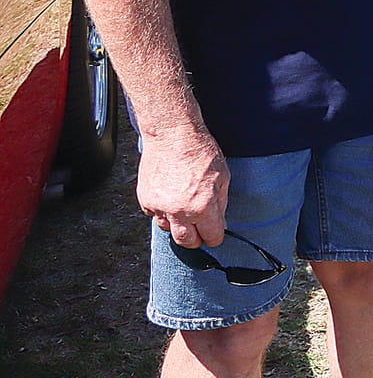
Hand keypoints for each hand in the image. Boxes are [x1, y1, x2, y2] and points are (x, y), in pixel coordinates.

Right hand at [137, 127, 228, 248]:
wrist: (172, 136)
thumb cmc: (200, 151)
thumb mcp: (223, 177)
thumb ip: (220, 204)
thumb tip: (218, 221)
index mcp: (202, 207)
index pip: (211, 237)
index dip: (215, 236)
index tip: (215, 233)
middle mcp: (179, 211)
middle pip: (186, 242)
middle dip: (196, 238)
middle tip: (200, 229)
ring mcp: (159, 206)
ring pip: (168, 229)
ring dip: (177, 223)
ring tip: (185, 206)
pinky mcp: (145, 199)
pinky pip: (155, 214)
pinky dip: (163, 210)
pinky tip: (171, 196)